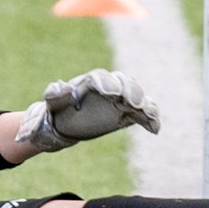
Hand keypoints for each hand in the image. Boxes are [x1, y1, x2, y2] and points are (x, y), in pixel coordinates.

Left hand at [14, 69, 160, 153]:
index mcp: (90, 81)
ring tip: (147, 114)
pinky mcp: (128, 112)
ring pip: (137, 96)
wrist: (68, 122)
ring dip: (144, 104)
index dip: (107, 83)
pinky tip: (155, 129)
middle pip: (124, 83)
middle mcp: (109, 86)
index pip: (101, 77)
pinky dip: (150, 119)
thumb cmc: (59, 110)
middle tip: (133, 102)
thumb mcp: (54, 102)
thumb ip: (56, 94)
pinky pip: (143, 113)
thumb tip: (61, 87)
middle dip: (130, 91)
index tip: (112, 93)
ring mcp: (120, 99)